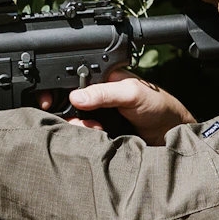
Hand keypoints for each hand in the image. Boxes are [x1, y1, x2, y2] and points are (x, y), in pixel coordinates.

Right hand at [46, 75, 196, 145]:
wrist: (170, 134)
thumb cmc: (157, 105)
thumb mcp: (130, 93)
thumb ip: (104, 93)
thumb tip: (76, 97)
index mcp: (99, 79)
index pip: (68, 82)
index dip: (56, 92)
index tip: (48, 102)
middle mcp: (94, 98)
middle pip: (65, 105)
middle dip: (67, 115)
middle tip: (79, 121)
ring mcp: (95, 117)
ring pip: (72, 123)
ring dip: (79, 128)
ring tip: (97, 129)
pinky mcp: (98, 135)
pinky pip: (83, 139)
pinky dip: (86, 140)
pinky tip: (100, 137)